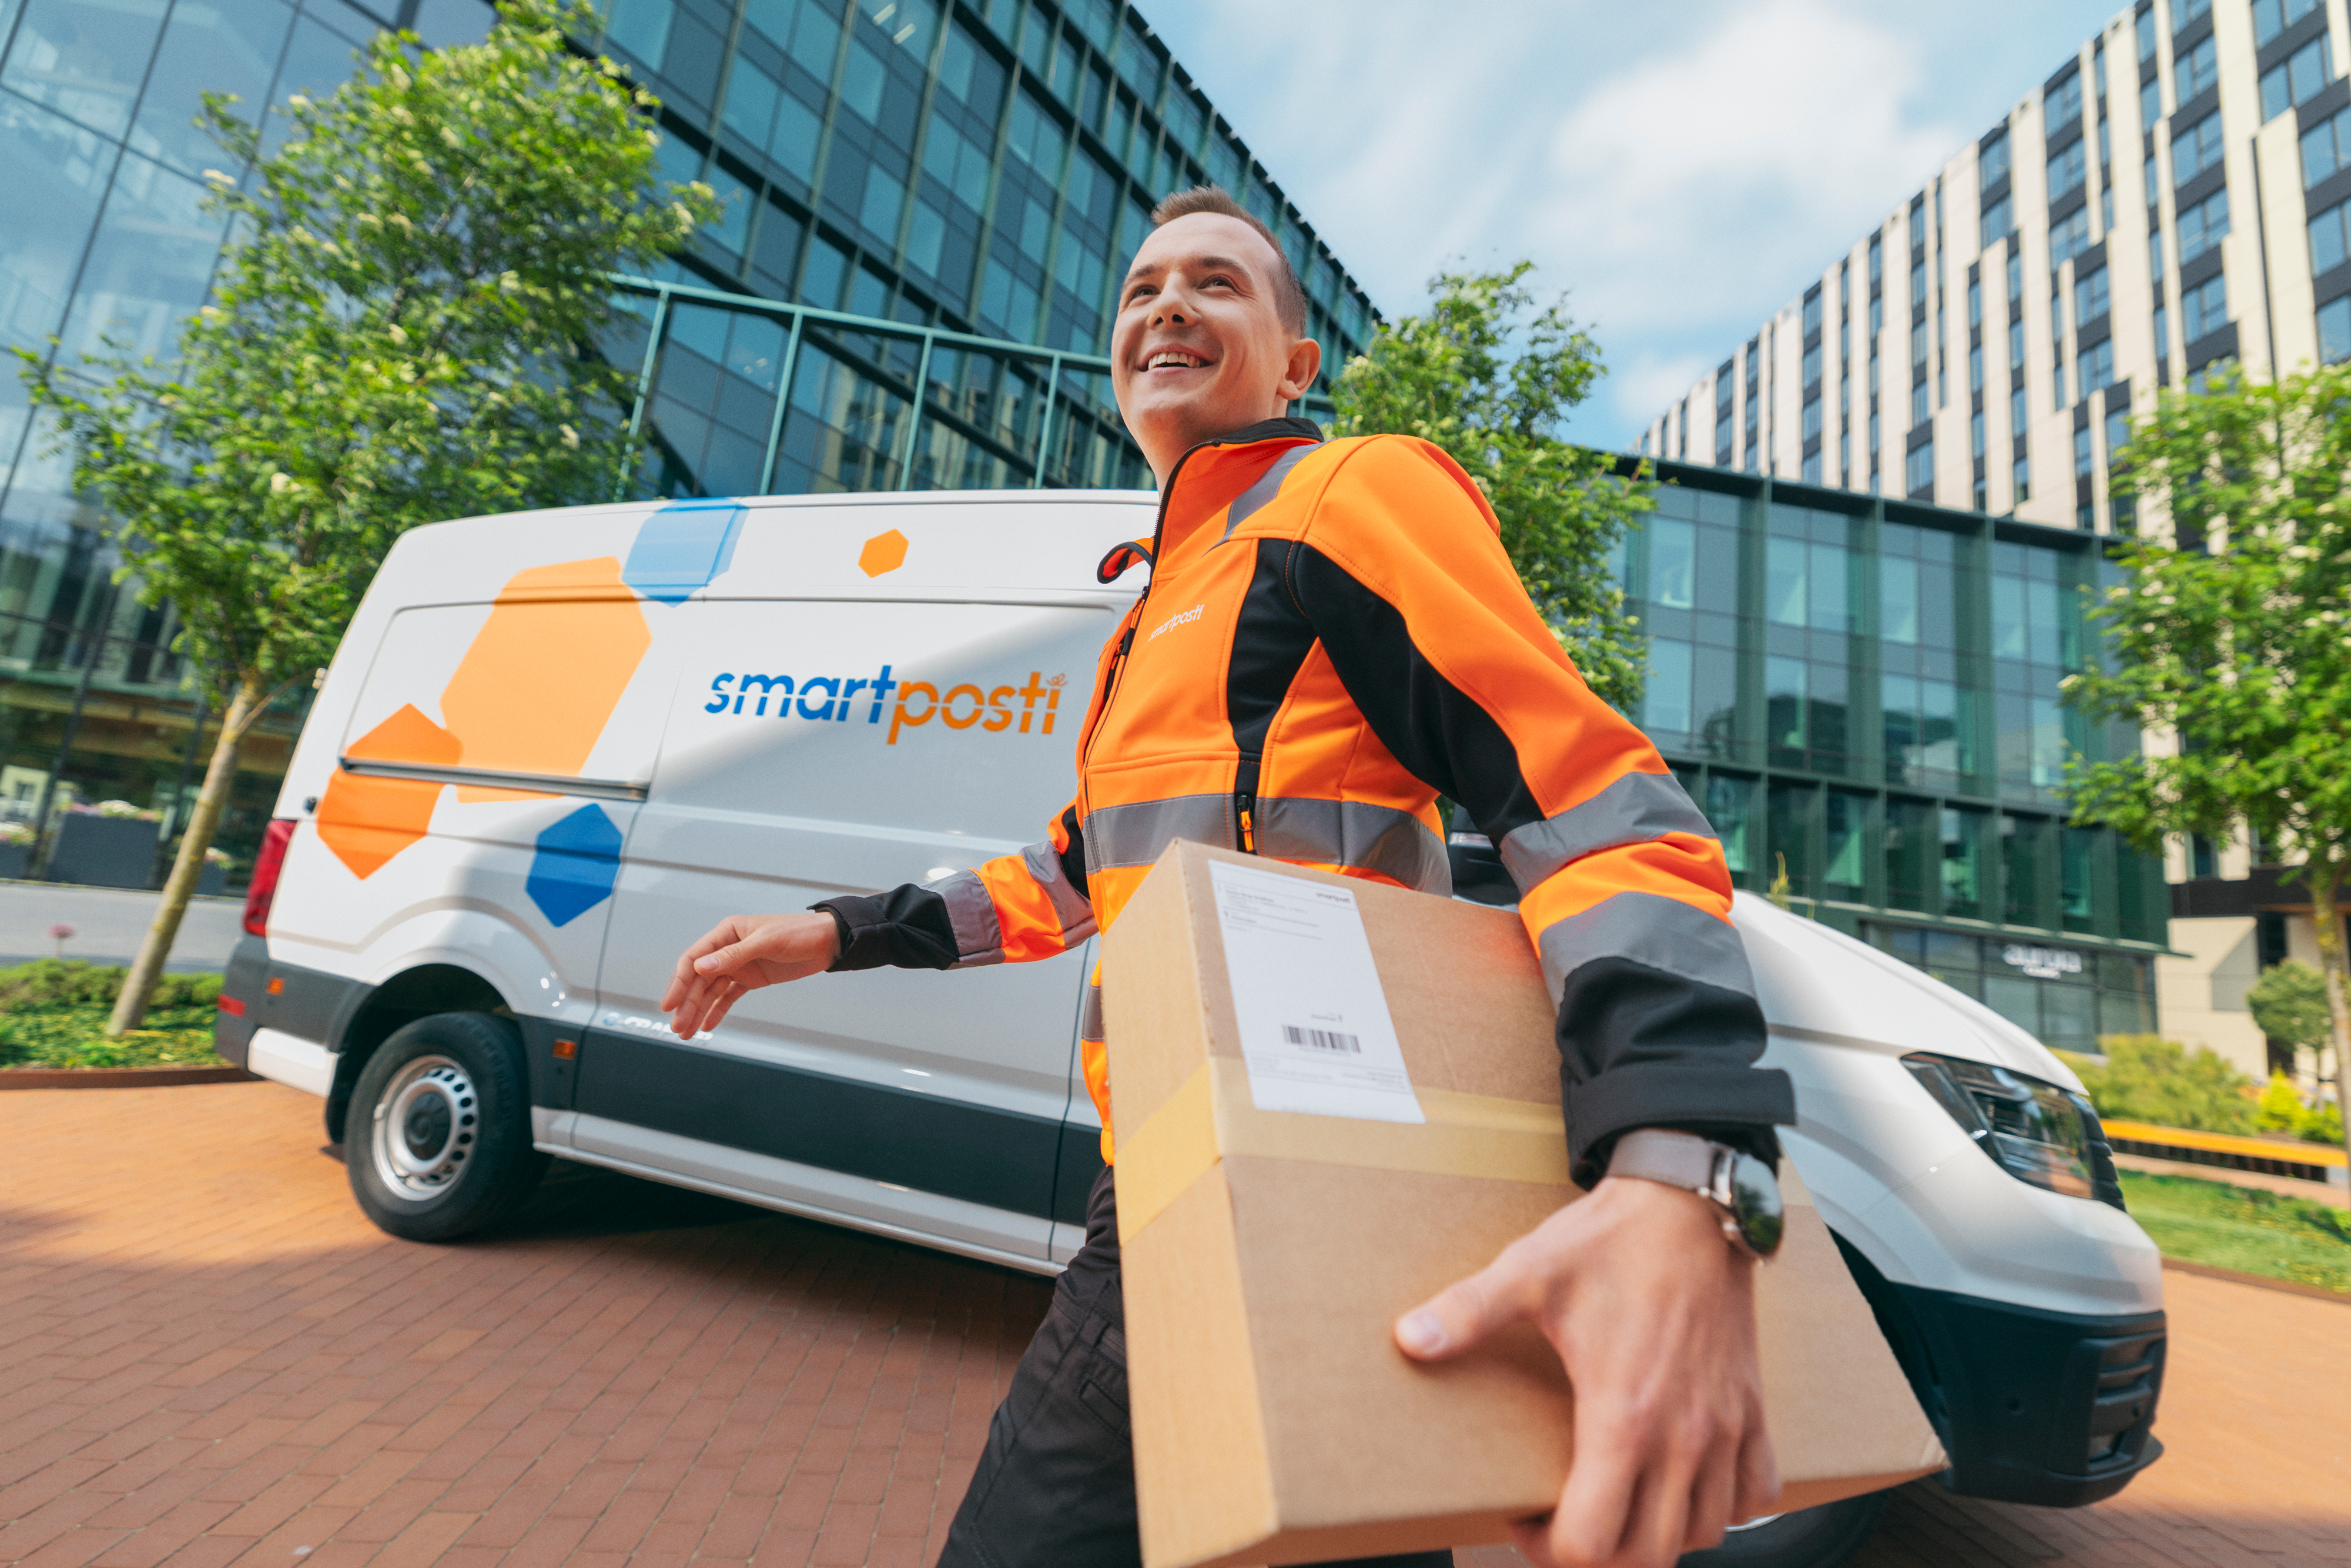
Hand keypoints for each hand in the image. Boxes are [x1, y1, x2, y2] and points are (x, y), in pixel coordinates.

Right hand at [660, 912, 841, 1037]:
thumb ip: (735, 955)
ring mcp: (739, 965)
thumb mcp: (767, 942)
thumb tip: (702, 966)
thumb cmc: (799, 932)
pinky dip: (717, 1011)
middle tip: (677, 1026)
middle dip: (686, 1004)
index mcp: (727, 933)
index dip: (679, 982)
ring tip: (686, 1032)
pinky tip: (706, 1025)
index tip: (670, 1003)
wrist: (827, 942)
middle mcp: (728, 949)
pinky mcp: (751, 979)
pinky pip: (728, 997)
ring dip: (697, 1011)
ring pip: (711, 991)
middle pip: (698, 979)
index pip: (693, 959)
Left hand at [1394, 1176, 1777, 1567]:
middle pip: (1649, 1555)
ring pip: (1704, 1533)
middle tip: (1562, 1522)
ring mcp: (1725, 1426)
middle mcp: (1683, 1436)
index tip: (1522, 1516)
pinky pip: (1757, 1493)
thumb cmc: (1611, 1240)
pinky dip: (1725, 1506)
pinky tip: (1687, 1482)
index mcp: (1623, 1417)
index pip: (1592, 1542)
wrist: (1688, 1202)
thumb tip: (1409, 1338)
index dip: (1546, 1548)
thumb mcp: (1528, 1273)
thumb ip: (1467, 1312)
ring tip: (1617, 1503)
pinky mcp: (1753, 1407)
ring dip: (1660, 1535)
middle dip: (1598, 1555)